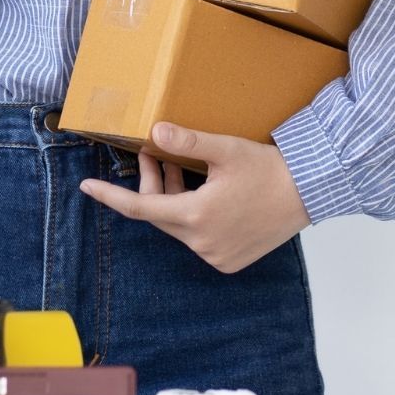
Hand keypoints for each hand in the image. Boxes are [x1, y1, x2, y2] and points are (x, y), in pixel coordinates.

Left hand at [79, 122, 311, 273]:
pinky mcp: (228, 261)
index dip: (109, 196)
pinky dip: (192, 216)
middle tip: (154, 153)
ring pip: (178, 226)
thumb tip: (155, 133)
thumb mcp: (225, 150)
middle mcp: (201, 242)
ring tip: (179, 168)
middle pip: (160, 214)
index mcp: (195, 216)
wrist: (308, 193)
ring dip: (173, 198)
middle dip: (152, 184)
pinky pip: (197, 238)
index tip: (86, 187)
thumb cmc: (268, 170)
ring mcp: (215, 256)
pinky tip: (202, 193)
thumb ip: (188, 143)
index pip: (139, 208)